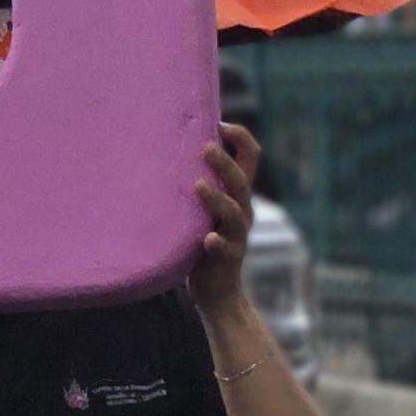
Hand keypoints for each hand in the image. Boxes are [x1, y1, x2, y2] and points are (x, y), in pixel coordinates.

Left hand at [189, 122, 260, 314]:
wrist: (217, 291)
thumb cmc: (201, 240)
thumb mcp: (204, 208)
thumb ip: (198, 182)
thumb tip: (165, 147)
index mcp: (237, 194)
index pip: (250, 157)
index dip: (240, 137)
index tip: (219, 124)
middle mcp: (242, 210)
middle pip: (242, 180)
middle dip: (225, 162)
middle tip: (204, 147)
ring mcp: (236, 235)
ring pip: (235, 212)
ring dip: (217, 198)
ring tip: (198, 186)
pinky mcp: (227, 259)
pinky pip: (226, 249)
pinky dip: (217, 242)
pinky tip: (207, 239)